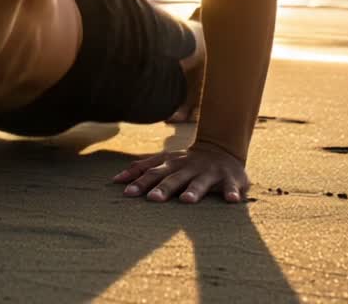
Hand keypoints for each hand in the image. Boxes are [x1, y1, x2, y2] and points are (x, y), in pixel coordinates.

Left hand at [111, 141, 249, 202]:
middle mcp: (189, 168)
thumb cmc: (186, 161)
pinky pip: (231, 186)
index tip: (127, 193)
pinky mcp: (230, 178)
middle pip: (174, 178)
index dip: (140, 182)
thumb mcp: (164, 161)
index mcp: (172, 164)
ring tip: (187, 200)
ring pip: (200, 182)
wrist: (222, 147)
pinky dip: (232, 192)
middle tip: (152, 199)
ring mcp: (209, 172)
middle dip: (163, 188)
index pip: (153, 173)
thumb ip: (142, 168)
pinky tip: (232, 200)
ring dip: (193, 190)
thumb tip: (115, 180)